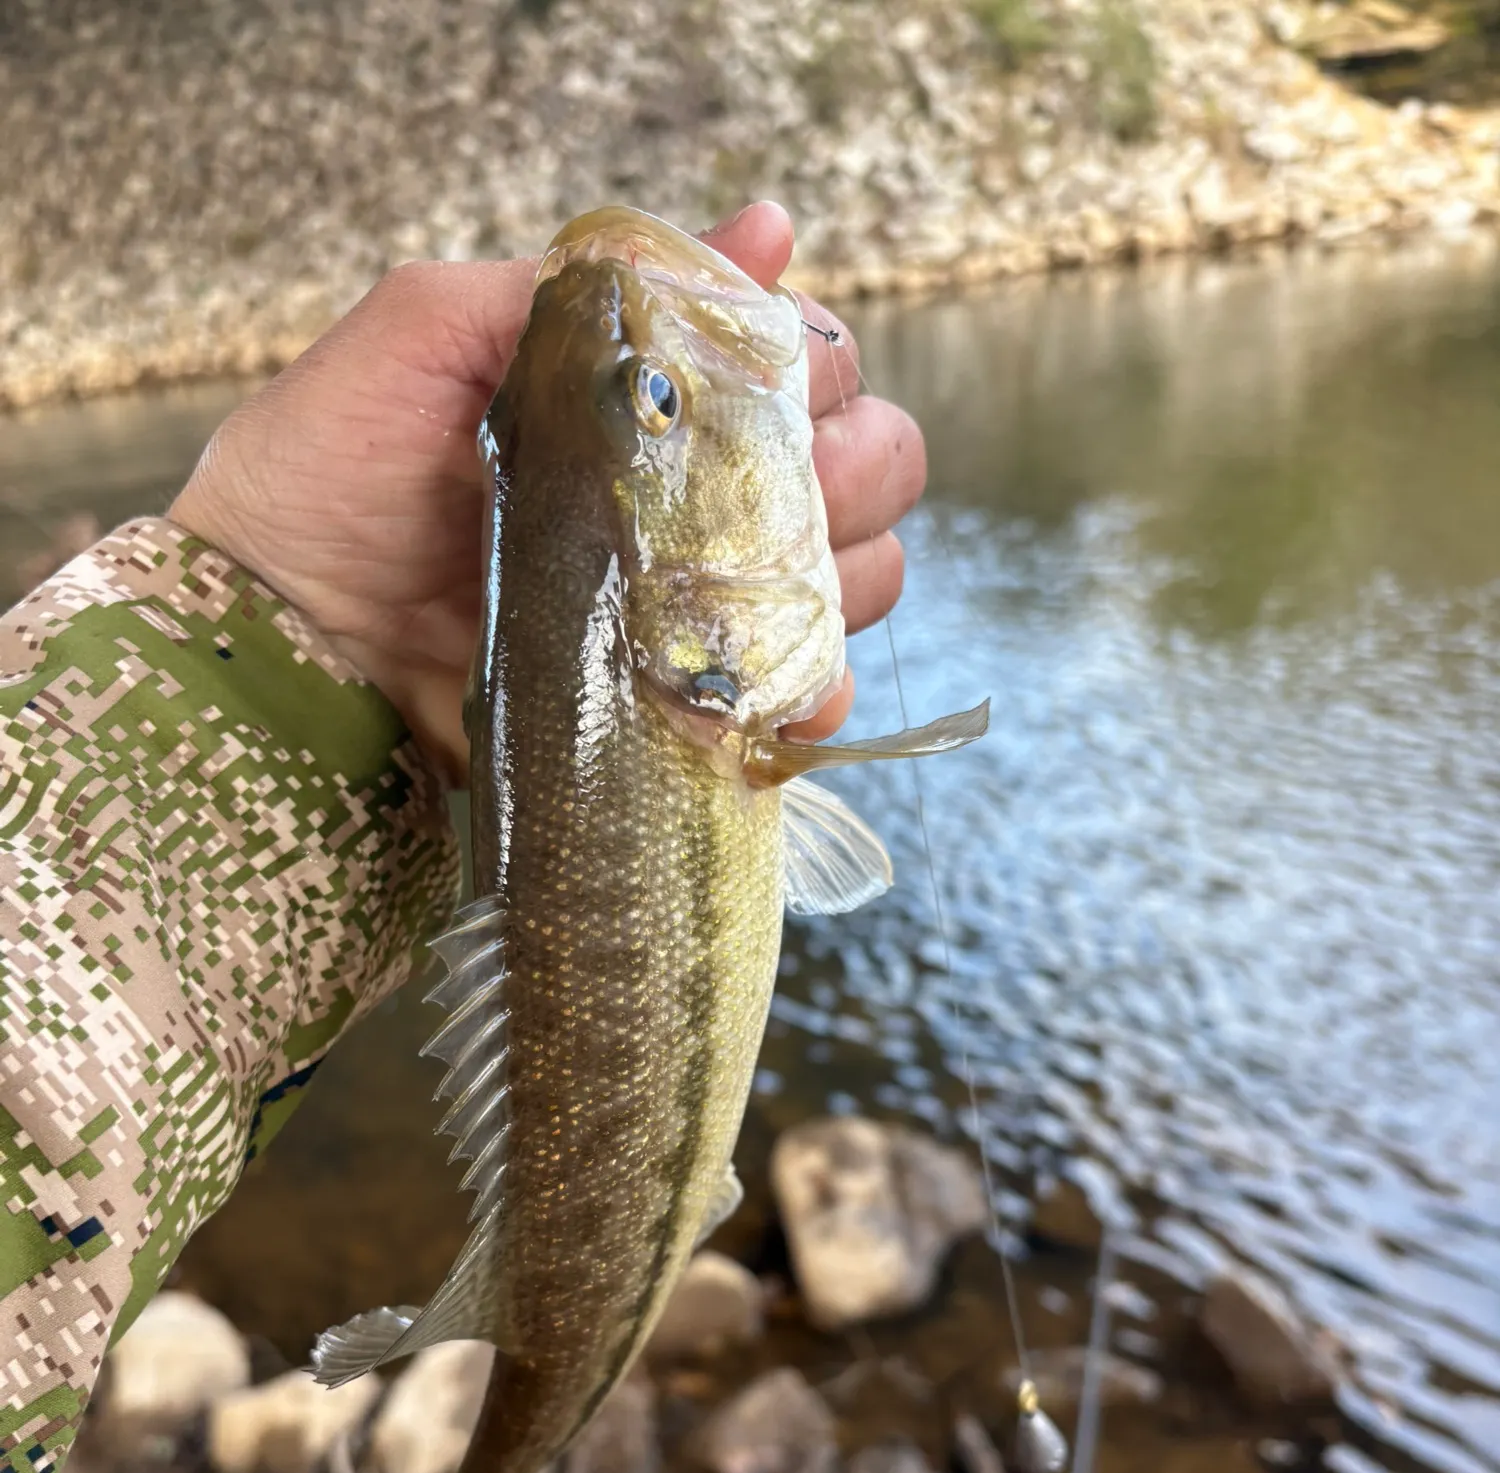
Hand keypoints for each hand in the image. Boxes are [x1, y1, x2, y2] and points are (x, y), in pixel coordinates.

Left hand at [169, 203, 923, 785]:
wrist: (283, 650)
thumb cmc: (330, 482)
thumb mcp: (427, 337)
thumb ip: (572, 287)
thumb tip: (763, 229)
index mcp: (653, 403)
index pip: (804, 365)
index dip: (818, 366)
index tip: (778, 383)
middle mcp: (696, 497)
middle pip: (866, 465)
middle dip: (853, 465)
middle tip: (782, 488)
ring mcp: (701, 603)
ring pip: (860, 571)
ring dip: (844, 569)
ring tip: (757, 581)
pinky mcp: (686, 696)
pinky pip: (805, 690)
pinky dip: (815, 687)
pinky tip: (771, 685)